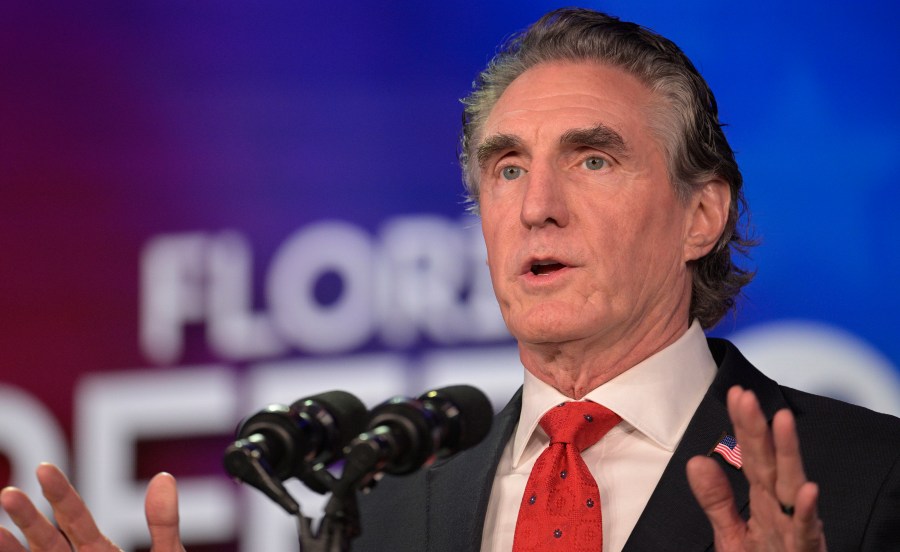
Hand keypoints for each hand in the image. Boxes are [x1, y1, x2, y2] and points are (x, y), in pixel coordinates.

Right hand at [0, 463, 183, 551]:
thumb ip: (163, 523)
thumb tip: (164, 478)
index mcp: (99, 551)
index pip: (74, 516)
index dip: (59, 493)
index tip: (44, 469)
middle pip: (46, 538)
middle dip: (27, 517)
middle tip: (9, 493)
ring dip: (13, 548)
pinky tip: (3, 549)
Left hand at [687, 386, 825, 550]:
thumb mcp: (731, 532)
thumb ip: (717, 499)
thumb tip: (696, 461)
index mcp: (763, 499)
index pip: (751, 454)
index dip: (743, 425)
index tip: (735, 395)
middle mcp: (781, 506)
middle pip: (769, 461)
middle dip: (758, 428)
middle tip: (746, 397)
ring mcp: (795, 527)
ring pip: (792, 486)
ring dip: (788, 453)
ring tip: (782, 421)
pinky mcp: (806, 549)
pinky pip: (806, 530)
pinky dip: (807, 511)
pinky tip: (807, 490)